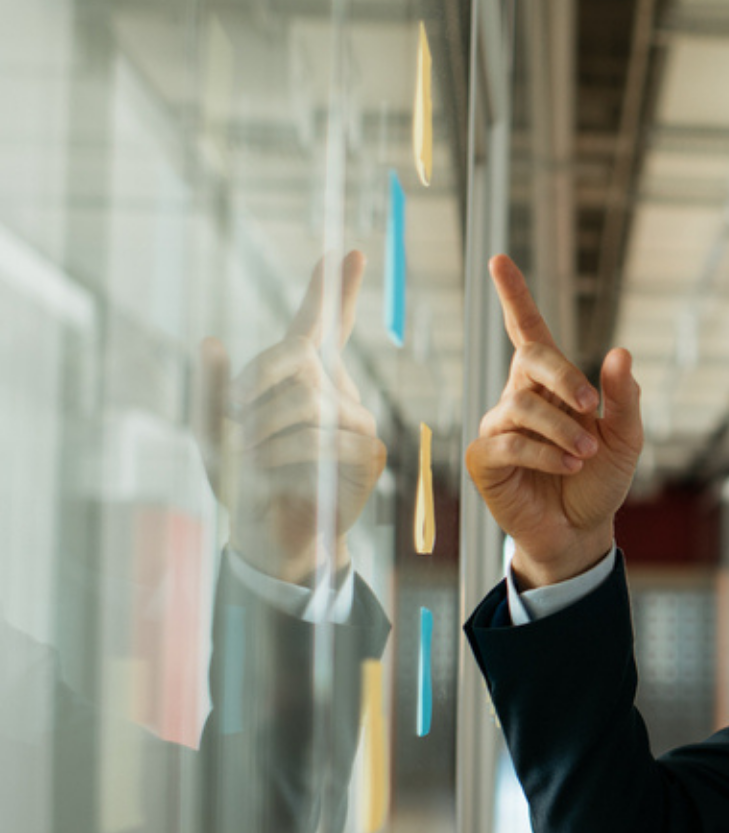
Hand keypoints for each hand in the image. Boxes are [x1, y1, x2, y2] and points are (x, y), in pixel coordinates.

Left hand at [197, 252, 385, 582]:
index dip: (333, 287)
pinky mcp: (368, 453)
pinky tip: (271, 472)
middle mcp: (336, 389)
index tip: (345, 251)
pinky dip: (287, 455)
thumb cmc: (242, 478)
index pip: (322, 323)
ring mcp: (356, 420)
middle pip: (299, 359)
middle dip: (257, 383)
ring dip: (265, 429)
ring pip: (310, 402)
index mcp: (303, 376)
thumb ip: (207, 388)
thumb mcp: (208, 430)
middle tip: (233, 417)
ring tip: (246, 455)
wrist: (268, 532)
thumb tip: (211, 341)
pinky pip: (327, 439)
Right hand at [465, 254, 642, 585]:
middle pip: (529, 359)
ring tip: (585, 453)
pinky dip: (546, 453)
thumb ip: (625, 398)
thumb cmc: (601, 480)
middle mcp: (519, 397)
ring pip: (522, 406)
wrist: (583, 530)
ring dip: (563, 428)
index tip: (499, 260)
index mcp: (551, 384)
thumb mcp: (626, 438)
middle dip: (564, 375)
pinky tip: (567, 465)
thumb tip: (620, 352)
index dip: (514, 297)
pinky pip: (510, 442)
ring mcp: (498, 428)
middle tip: (592, 406)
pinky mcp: (485, 459)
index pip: (529, 332)